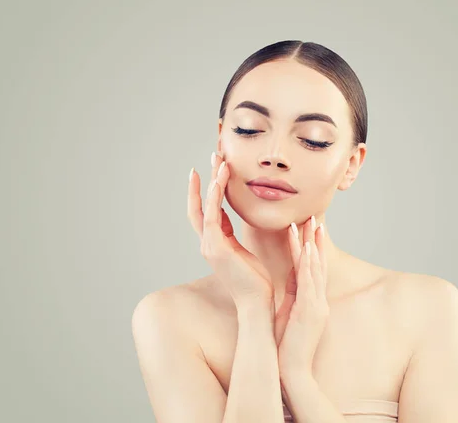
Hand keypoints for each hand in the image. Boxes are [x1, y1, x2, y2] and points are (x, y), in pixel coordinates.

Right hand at [187, 151, 273, 308]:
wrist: (258, 303)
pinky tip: (221, 177)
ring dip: (211, 181)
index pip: (206, 211)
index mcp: (216, 244)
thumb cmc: (257, 281)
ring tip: (218, 160)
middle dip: (205, 179)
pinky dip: (215, 194)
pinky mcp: (215, 247)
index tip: (212, 170)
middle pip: (200, 205)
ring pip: (205, 206)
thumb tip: (229, 217)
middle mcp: (208, 243)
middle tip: (214, 155)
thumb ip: (233, 235)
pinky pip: (212, 214)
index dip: (206, 190)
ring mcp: (209, 245)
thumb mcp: (244, 252)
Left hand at [276, 216, 328, 374]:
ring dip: (312, 245)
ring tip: (309, 224)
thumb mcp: (291, 316)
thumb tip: (289, 282)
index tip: (310, 229)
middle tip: (314, 218)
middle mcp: (318, 300)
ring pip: (315, 269)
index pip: (314, 270)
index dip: (313, 249)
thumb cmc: (288, 346)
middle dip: (316, 241)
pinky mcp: (310, 310)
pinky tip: (306, 248)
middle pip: (319, 264)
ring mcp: (316, 304)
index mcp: (313, 302)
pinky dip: (309, 263)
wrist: (293, 372)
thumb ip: (293, 298)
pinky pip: (310, 281)